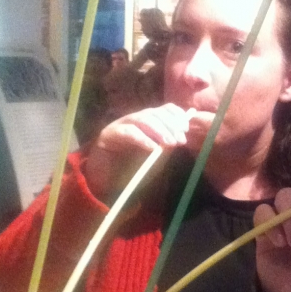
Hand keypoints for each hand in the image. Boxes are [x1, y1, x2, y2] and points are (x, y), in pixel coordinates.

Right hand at [86, 104, 213, 198]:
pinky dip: (142, 139)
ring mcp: (120, 125)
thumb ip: (166, 146)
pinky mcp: (108, 134)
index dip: (176, 115)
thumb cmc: (131, 170)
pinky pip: (127, 132)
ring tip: (169, 143)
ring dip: (158, 130)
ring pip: (142, 119)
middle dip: (170, 125)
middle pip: (154, 113)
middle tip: (180, 139)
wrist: (104, 182)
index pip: (163, 109)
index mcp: (146, 123)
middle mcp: (134, 120)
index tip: (186, 129)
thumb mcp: (154, 157)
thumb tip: (181, 137)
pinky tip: (152, 148)